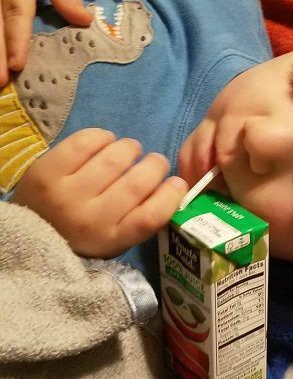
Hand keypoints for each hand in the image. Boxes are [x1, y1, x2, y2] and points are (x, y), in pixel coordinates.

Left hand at [12, 129, 187, 257]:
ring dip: (131, 148)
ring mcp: (67, 194)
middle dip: (155, 165)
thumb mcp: (113, 239)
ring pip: (115, 159)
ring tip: (130, 150)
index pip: (150, 217)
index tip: (177, 182)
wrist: (28, 230)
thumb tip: (174, 186)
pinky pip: (87, 142)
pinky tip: (106, 141)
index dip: (171, 195)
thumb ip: (139, 218)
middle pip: (137, 183)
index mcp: (110, 241)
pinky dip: (103, 136)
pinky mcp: (48, 170)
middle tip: (154, 161)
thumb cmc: (80, 234)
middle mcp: (90, 219)